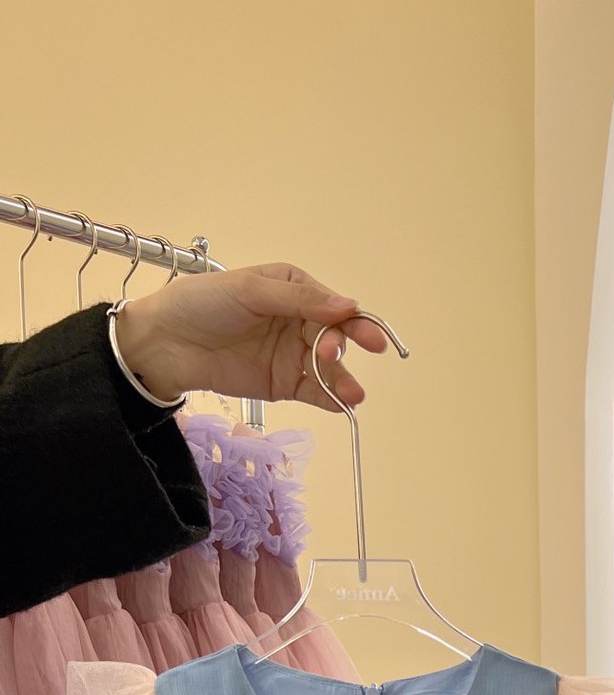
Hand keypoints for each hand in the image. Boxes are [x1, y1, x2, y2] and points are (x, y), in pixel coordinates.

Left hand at [111, 264, 389, 409]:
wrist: (165, 344)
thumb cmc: (202, 304)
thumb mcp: (249, 291)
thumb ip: (300, 300)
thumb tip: (349, 306)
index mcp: (294, 289)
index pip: (332, 304)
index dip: (351, 320)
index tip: (366, 336)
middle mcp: (299, 320)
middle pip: (334, 337)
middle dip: (339, 348)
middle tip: (331, 356)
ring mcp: (294, 355)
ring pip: (329, 368)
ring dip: (342, 380)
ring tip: (352, 395)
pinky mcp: (285, 385)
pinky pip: (315, 392)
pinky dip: (331, 399)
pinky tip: (343, 405)